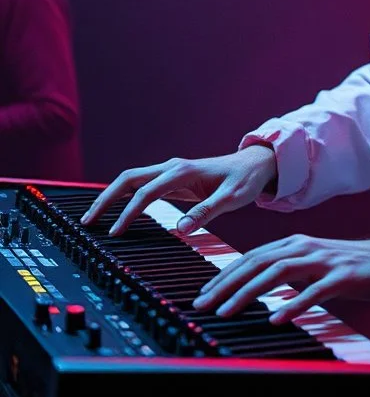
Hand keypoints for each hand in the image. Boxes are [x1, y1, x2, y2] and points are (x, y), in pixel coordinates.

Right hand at [80, 147, 276, 235]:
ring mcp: (170, 172)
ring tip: (93, 218)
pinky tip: (116, 212)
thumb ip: (207, 212)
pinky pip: (141, 186)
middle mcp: (172, 167)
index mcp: (183, 171)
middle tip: (86, 221)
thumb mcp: (232, 198)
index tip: (114, 232)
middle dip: (105, 199)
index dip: (128, 213)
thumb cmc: (244, 180)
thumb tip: (181, 230)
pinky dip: (124, 197)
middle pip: (127, 179)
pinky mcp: (172, 179)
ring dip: (110, 197)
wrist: (254, 164)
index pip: (146, 193)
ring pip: (131, 180)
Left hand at [192, 232, 369, 324]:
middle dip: (226, 283)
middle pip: (257, 262)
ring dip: (249, 292)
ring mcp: (324, 260)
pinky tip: (276, 317)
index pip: (251, 257)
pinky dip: (292, 304)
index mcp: (295, 243)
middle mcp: (305, 247)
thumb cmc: (350, 266)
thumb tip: (255, 287)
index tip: (203, 293)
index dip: (225, 274)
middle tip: (203, 304)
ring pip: (278, 273)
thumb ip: (286, 271)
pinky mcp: (343, 276)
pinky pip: (313, 291)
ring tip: (228, 310)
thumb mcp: (313, 264)